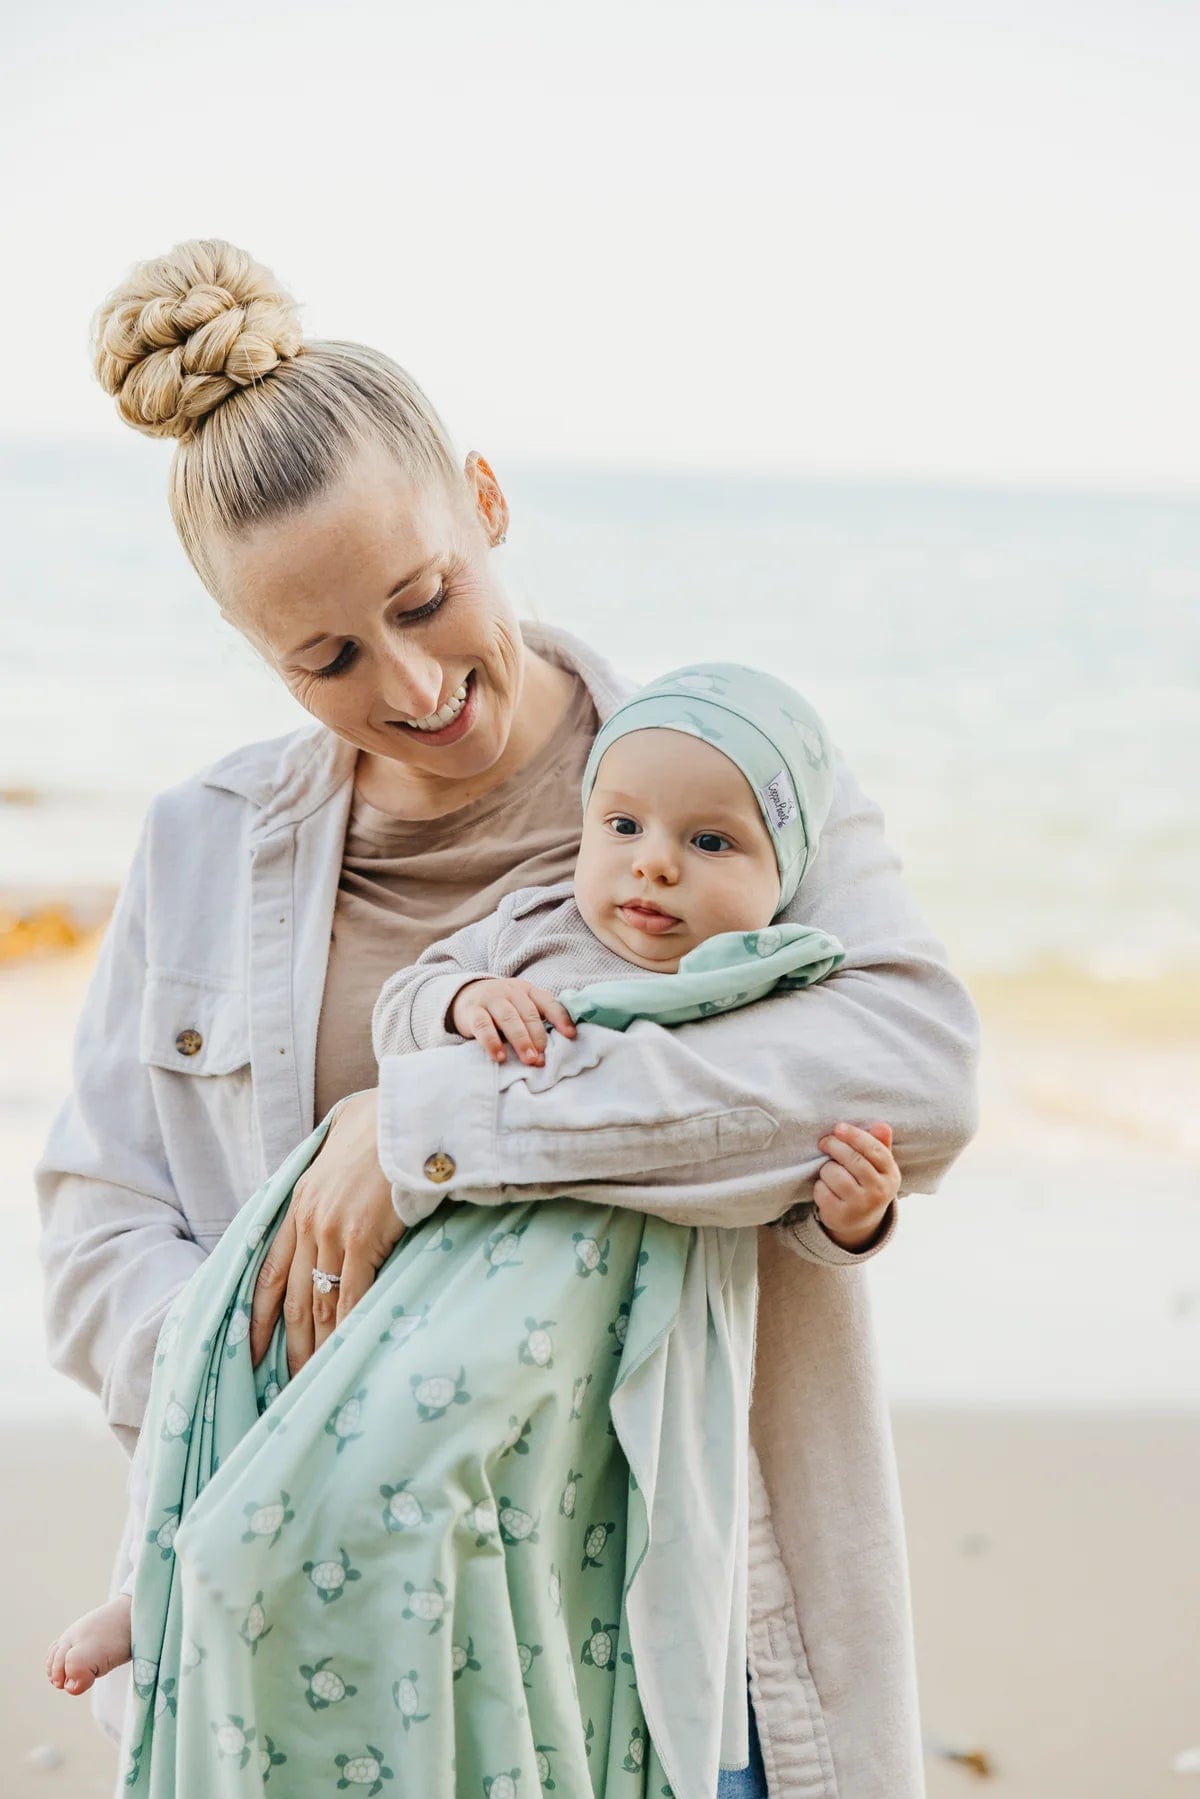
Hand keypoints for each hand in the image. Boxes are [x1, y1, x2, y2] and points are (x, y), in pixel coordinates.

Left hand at [248, 1088, 405, 1377]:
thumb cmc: (388, 1124)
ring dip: (317, 1345)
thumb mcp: (343, 1148)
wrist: (411, 1112)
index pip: (270, 1270)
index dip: (259, 1315)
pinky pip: (350, 1295)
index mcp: (300, 1201)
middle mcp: (308, 1220)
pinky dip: (347, 1328)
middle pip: (294, 1296)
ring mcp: (332, 1230)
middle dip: (290, 1343)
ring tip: (316, 1381)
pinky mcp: (362, 1237)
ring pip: (320, 1303)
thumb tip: (342, 1184)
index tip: (251, 1350)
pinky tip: (347, 1354)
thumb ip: (334, 1175)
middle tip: (289, 1383)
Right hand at [451, 976, 576, 1065]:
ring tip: (529, 1059)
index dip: (560, 1018)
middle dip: (538, 1036)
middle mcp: (510, 991)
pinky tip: (500, 1057)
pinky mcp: (472, 1011)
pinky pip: (483, 1026)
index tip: (570, 1036)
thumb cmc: (501, 1008)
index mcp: (527, 990)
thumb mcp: (520, 1006)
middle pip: (528, 1012)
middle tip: (542, 1058)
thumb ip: (535, 1020)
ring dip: (520, 1040)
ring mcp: (490, 999)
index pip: (547, 1002)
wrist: (465, 995)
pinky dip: (492, 1042)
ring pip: (508, 1018)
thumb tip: (558, 1045)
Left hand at [813, 1120, 898, 1251]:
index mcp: (891, 1175)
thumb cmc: (867, 1184)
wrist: (860, 1222)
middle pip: (853, 1159)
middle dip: (835, 1145)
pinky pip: (822, 1190)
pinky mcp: (841, 1216)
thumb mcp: (878, 1166)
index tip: (838, 1128)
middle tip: (825, 1142)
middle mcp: (879, 1192)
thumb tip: (881, 1125)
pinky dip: (819, 1186)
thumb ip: (879, 1144)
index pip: (874, 1149)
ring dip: (827, 1168)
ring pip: (834, 1173)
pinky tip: (826, 1189)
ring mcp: (860, 1206)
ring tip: (830, 1171)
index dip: (855, 1136)